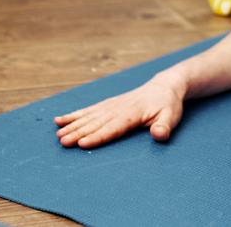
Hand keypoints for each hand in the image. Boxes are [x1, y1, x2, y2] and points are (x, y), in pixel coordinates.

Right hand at [54, 75, 184, 148]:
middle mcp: (118, 108)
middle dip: (79, 132)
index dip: (98, 136)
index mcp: (133, 114)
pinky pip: (88, 110)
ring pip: (89, 116)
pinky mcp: (108, 104)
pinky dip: (74, 115)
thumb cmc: (168, 105)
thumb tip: (159, 135)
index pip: (113, 127)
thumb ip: (164, 126)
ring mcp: (111, 105)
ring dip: (73, 125)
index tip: (82, 143)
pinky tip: (59, 120)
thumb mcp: (171, 116)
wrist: (164, 87)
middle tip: (63, 142)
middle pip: (96, 123)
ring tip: (58, 135)